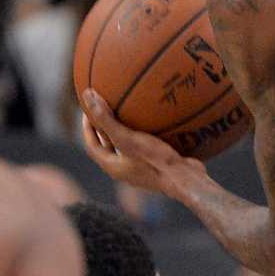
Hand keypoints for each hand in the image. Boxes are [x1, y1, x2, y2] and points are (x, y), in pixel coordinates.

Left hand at [80, 89, 198, 196]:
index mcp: (112, 166)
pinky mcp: (157, 167)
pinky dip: (144, 135)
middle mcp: (124, 170)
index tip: (89, 109)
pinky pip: (145, 148)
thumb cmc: (154, 160)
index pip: (92, 144)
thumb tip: (88, 95)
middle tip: (106, 109)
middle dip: (105, 128)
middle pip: (108, 146)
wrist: (186, 180)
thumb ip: (106, 119)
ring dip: (125, 131)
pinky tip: (155, 123)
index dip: (87, 127)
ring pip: (127, 148)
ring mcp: (141, 170)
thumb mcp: (127, 138)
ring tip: (130, 112)